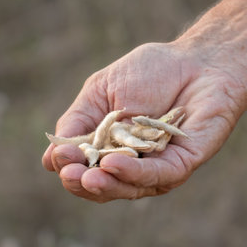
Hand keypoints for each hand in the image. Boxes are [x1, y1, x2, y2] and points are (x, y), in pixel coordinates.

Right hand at [42, 42, 246, 202]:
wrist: (196, 59)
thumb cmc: (148, 73)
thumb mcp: (99, 93)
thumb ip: (77, 123)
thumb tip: (50, 158)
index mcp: (106, 149)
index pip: (82, 169)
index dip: (69, 167)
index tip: (60, 156)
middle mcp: (129, 165)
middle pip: (102, 187)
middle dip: (83, 182)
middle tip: (70, 173)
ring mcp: (155, 169)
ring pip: (126, 188)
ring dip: (105, 184)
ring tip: (87, 175)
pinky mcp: (181, 164)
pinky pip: (156, 175)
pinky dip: (133, 172)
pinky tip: (113, 163)